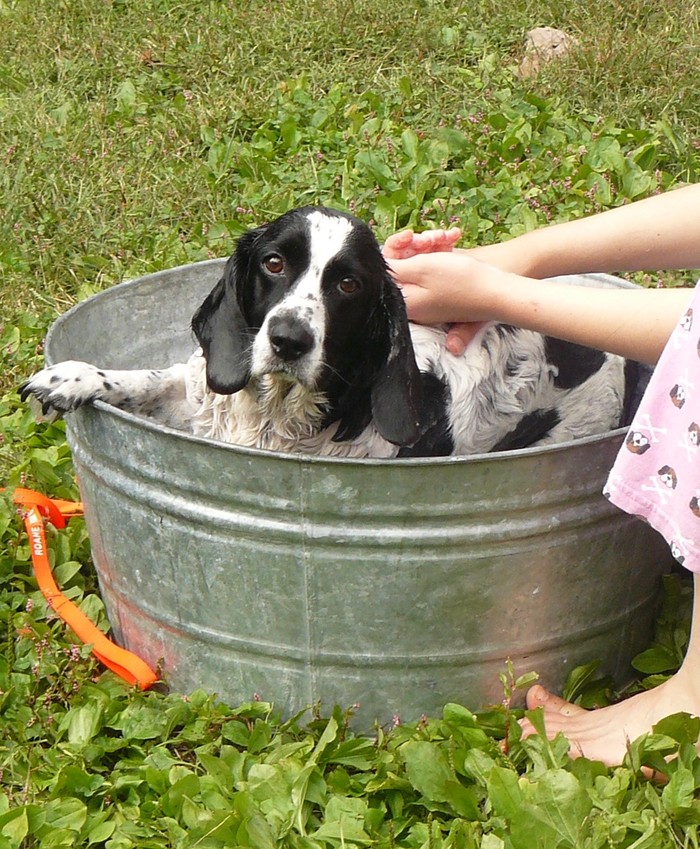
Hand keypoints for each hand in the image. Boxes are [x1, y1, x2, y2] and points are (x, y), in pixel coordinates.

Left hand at [384, 228, 484, 354]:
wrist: (498, 292)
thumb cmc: (461, 281)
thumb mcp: (422, 268)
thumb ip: (394, 268)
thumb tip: (373, 269)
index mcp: (404, 300)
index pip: (386, 271)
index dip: (396, 248)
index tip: (410, 236)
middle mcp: (414, 301)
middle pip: (404, 264)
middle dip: (417, 244)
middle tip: (433, 238)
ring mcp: (429, 296)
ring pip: (421, 261)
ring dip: (432, 243)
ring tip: (448, 237)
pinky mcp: (443, 290)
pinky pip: (435, 266)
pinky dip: (443, 251)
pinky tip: (455, 239)